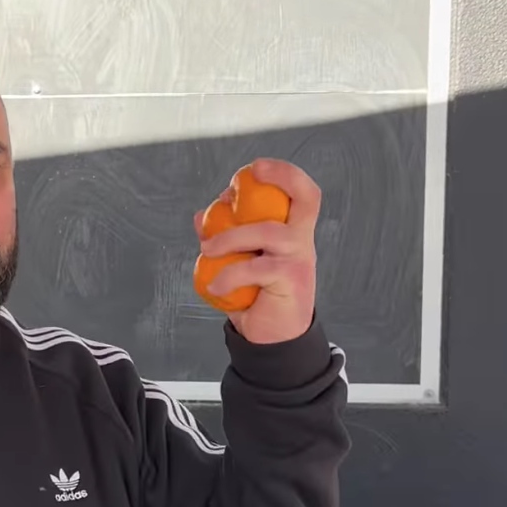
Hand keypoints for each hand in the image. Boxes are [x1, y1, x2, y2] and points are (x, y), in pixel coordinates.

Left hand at [194, 158, 319, 344]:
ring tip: (206, 249)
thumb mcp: (240, 264)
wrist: (273, 340)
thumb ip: (224, 241)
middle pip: (306, 199)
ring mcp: (298, 259)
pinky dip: (228, 274)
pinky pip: (255, 268)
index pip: (303, 195)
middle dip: (281, 178)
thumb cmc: (258, 299)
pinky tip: (213, 285)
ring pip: (267, 232)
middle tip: (237, 185)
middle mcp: (302, 241)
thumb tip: (199, 217)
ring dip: (230, 237)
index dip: (285, 174)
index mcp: (294, 232)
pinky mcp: (290, 280)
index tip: (255, 167)